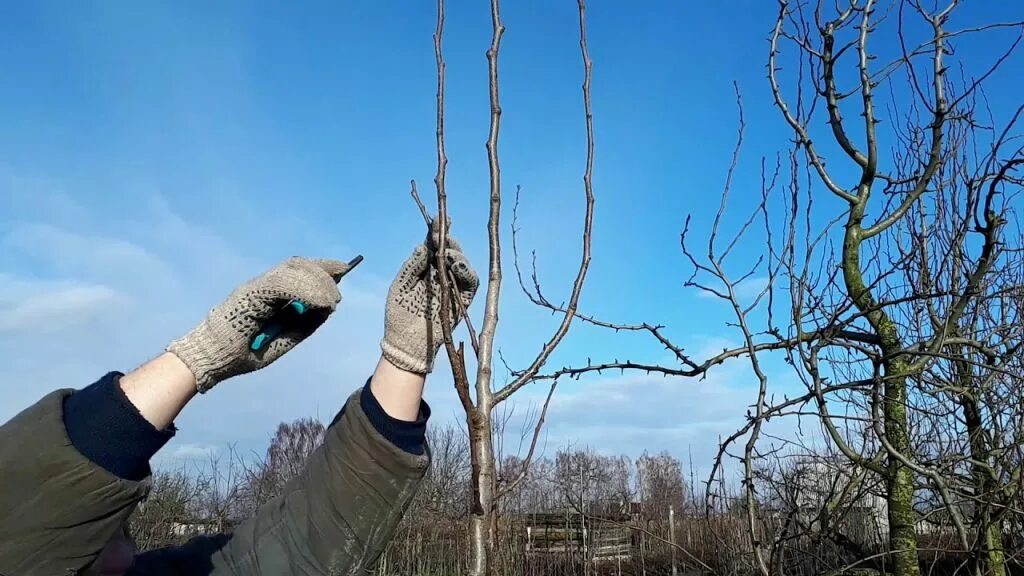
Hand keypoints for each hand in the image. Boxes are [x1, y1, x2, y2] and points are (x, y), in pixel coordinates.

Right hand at [168, 257, 355, 391]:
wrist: (210, 360)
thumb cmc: (244, 353)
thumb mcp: (283, 340)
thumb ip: (303, 325)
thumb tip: (328, 309)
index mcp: (269, 293)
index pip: (298, 269)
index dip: (321, 266)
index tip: (343, 269)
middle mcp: (261, 285)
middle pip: (297, 265)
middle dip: (323, 273)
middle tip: (338, 294)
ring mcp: (254, 288)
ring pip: (292, 271)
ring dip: (317, 282)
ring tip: (331, 301)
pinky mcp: (248, 295)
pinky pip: (281, 284)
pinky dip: (305, 290)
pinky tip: (320, 302)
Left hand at [381, 222, 478, 373]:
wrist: (406, 343)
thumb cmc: (398, 315)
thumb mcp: (401, 285)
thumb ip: (412, 266)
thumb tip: (423, 245)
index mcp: (425, 270)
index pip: (434, 247)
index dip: (437, 234)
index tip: (437, 221)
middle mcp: (441, 276)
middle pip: (451, 252)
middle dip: (448, 241)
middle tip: (442, 235)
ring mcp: (453, 287)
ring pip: (463, 264)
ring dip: (458, 254)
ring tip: (449, 253)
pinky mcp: (463, 300)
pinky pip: (471, 283)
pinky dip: (467, 271)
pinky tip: (458, 264)